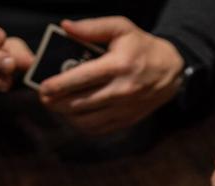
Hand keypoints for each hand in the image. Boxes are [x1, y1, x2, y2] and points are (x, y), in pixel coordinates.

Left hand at [38, 17, 183, 135]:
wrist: (172, 71)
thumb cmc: (142, 47)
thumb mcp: (121, 28)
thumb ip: (92, 27)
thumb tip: (66, 28)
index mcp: (118, 66)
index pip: (81, 79)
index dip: (58, 85)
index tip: (43, 88)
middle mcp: (122, 90)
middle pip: (80, 103)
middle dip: (56, 103)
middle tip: (44, 98)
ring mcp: (125, 109)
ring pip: (87, 120)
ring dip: (67, 115)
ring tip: (57, 106)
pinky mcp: (127, 120)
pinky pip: (99, 129)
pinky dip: (81, 125)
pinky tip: (73, 116)